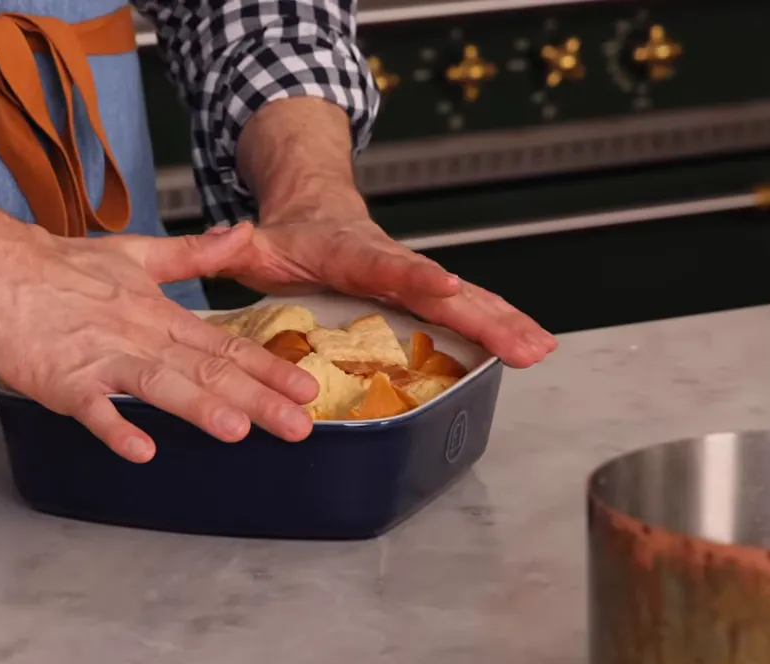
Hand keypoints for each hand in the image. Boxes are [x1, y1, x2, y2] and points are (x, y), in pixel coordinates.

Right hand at [0, 223, 318, 462]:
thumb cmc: (60, 266)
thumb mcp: (135, 254)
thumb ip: (193, 253)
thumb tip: (244, 234)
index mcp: (158, 314)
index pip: (223, 345)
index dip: (268, 368)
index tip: (307, 388)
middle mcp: (138, 336)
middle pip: (204, 370)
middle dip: (255, 399)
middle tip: (298, 425)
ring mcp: (100, 358)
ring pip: (157, 383)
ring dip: (196, 407)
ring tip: (236, 430)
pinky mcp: (61, 379)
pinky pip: (91, 407)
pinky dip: (114, 426)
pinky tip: (140, 449)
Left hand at [213, 217, 557, 367]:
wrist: (314, 208)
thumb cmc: (287, 236)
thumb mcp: (256, 243)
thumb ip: (238, 247)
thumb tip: (229, 240)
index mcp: (350, 252)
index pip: (385, 264)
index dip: (415, 276)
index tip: (446, 288)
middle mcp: (392, 263)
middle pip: (445, 289)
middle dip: (486, 316)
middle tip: (524, 344)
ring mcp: (413, 278)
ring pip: (466, 300)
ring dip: (504, 325)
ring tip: (540, 350)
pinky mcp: (424, 293)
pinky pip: (465, 310)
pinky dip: (498, 328)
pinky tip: (529, 349)